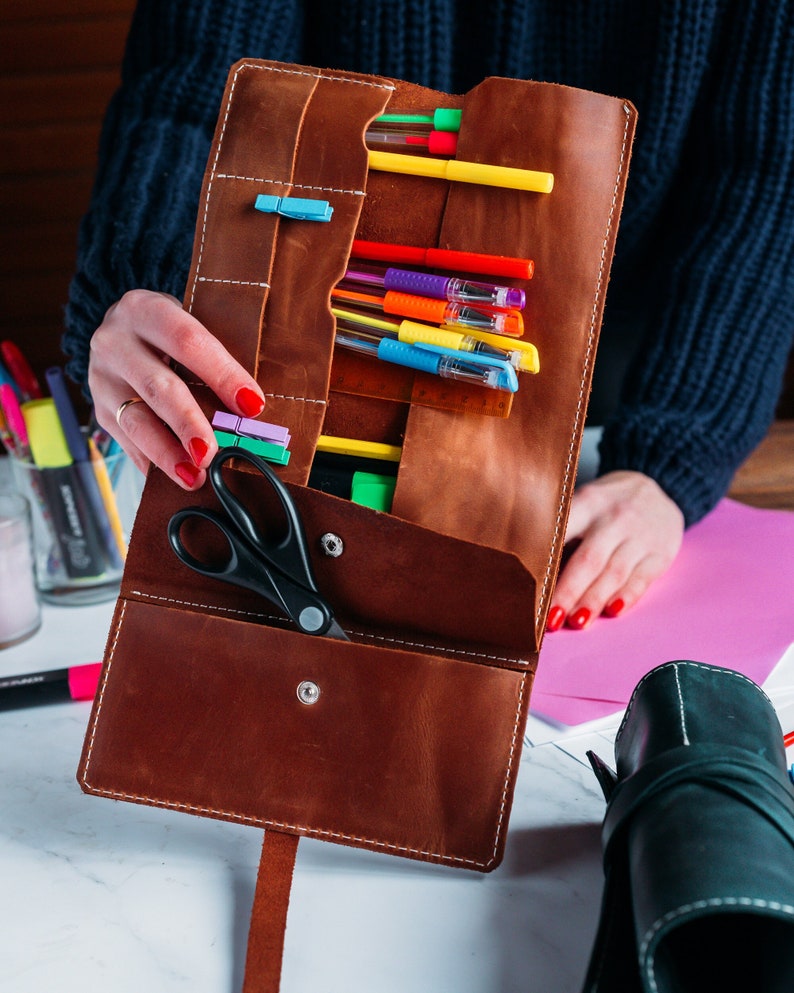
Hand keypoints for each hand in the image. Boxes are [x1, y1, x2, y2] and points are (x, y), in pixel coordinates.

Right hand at [88, 290, 265, 489]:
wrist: (121, 329)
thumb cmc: (170, 332)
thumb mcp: (190, 324)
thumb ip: (216, 356)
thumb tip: (254, 407)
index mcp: (145, 310)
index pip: (188, 341)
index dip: (222, 374)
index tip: (253, 405)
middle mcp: (115, 341)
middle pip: (157, 386)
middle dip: (187, 423)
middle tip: (211, 453)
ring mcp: (102, 377)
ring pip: (136, 421)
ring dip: (167, 453)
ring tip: (194, 477)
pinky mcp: (99, 410)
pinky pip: (126, 442)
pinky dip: (153, 463)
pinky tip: (174, 479)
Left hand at [546, 471, 683, 630]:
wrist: (660, 491)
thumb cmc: (608, 503)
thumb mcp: (586, 501)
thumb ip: (565, 528)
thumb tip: (535, 567)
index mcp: (589, 501)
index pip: (563, 530)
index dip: (546, 559)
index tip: (529, 584)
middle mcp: (615, 518)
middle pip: (588, 560)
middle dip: (568, 592)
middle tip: (550, 618)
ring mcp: (640, 536)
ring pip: (614, 573)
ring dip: (593, 600)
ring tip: (576, 622)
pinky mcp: (660, 554)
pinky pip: (642, 579)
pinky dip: (627, 596)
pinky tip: (612, 611)